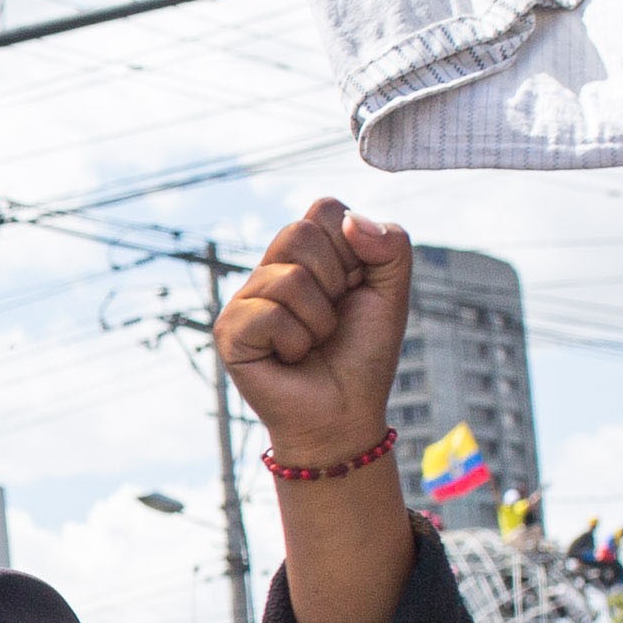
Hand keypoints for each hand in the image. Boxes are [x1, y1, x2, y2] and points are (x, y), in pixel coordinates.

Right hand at [216, 199, 414, 467]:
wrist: (345, 413)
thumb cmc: (364, 354)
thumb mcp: (393, 291)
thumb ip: (391, 244)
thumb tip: (351, 222)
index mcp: (306, 253)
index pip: (324, 209)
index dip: (352, 248)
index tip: (354, 286)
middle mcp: (270, 269)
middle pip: (300, 233)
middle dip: (335, 281)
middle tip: (333, 317)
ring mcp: (245, 299)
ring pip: (289, 279)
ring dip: (319, 320)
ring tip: (314, 342)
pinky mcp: (229, 331)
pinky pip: (269, 315)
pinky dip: (296, 342)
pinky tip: (291, 358)